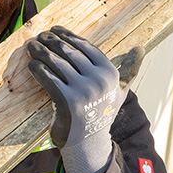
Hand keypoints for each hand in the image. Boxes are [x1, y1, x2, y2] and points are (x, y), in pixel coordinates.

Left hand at [26, 26, 142, 172]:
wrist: (89, 143)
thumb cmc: (102, 112)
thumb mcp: (120, 91)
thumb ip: (131, 70)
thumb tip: (141, 48)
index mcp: (110, 73)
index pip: (85, 46)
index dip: (67, 35)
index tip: (54, 29)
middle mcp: (99, 80)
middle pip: (68, 51)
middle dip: (50, 41)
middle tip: (38, 36)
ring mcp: (84, 91)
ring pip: (56, 62)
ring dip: (40, 51)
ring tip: (31, 46)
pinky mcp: (67, 101)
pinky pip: (48, 78)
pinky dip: (37, 69)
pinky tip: (32, 64)